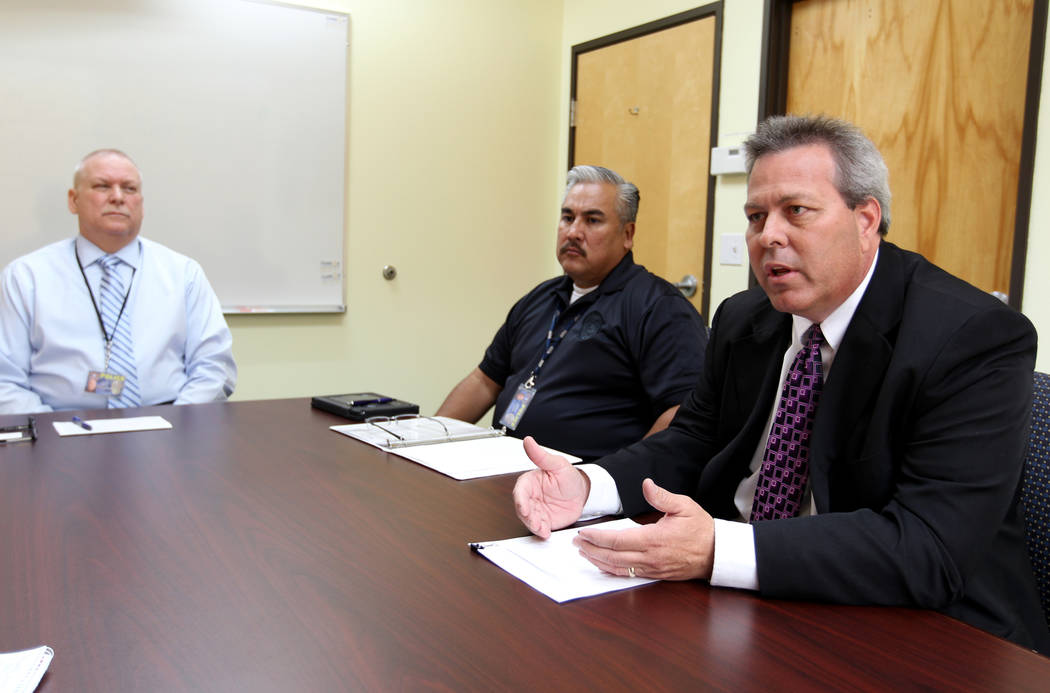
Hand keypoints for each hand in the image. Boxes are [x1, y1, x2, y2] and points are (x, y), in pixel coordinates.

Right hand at [513, 436, 589, 537]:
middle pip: (522, 508)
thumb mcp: (557, 464)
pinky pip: (539, 528)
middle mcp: (531, 497)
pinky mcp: (544, 521)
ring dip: (533, 525)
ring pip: (529, 520)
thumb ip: (541, 455)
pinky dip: (541, 531)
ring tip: (542, 529)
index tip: (524, 507)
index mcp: (530, 482)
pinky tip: (546, 533)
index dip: (520, 500)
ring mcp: (537, 510)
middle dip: (526, 516)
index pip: (520, 491)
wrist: (583, 493)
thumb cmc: (569, 477)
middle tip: (533, 521)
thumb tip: (528, 441)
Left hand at [574, 478, 713, 580]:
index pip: (616, 540)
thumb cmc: (701, 529)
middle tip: (575, 543)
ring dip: (597, 561)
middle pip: (612, 556)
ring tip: (583, 553)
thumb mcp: (684, 506)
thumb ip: (662, 496)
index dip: (597, 537)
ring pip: (617, 569)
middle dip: (590, 549)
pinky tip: (602, 565)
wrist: (717, 553)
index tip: (582, 532)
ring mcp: (652, 569)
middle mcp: (649, 557)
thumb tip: (646, 484)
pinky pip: (628, 575)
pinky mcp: (655, 575)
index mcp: (653, 539)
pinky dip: (611, 571)